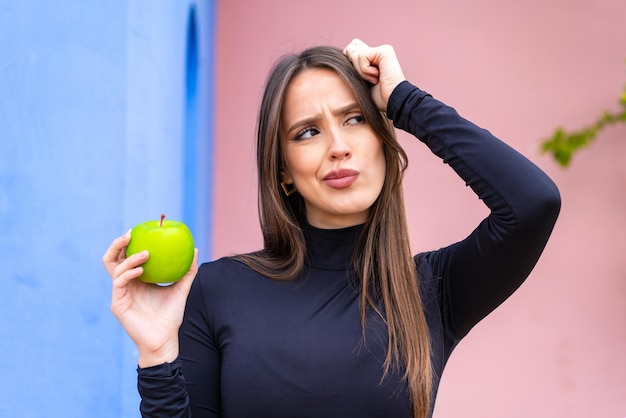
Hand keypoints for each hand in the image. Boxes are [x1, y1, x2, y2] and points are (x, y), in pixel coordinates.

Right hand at [102, 230, 198, 366]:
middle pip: (112, 258)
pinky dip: (129, 272)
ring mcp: (120, 293)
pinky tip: (141, 270)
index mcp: (137, 279)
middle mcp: (125, 284)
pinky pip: (119, 282)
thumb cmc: (171, 316)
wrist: (165, 339)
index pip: (127, 256)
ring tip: (146, 254)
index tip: (140, 229)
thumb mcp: (181, 288)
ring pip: (115, 268)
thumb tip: (195, 249)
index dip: (129, 242)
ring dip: (130, 257)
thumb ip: (187, 270)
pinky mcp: (117, 303)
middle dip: (118, 244)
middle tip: (131, 234)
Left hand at [343, 38, 405, 111]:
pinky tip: (377, 77)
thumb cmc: (378, 98)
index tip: (362, 80)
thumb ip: (353, 68)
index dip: (350, 64)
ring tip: (373, 79)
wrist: (392, 102)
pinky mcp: (384, 51)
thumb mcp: (360, 82)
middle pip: (351, 48)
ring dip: (360, 71)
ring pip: (354, 52)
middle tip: (367, 79)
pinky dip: (365, 70)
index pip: (351, 50)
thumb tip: (341, 57)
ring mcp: (382, 50)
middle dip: (353, 65)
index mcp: (372, 58)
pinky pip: (362, 56)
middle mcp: (377, 52)